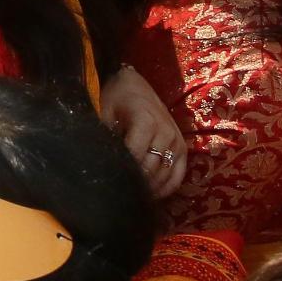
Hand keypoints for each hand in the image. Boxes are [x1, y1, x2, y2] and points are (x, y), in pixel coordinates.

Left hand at [99, 65, 188, 197]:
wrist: (135, 83)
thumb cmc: (117, 97)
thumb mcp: (105, 113)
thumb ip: (106, 137)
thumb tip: (99, 163)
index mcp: (146, 121)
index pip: (135, 156)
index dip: (123, 172)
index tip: (110, 181)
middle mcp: (166, 132)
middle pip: (151, 168)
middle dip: (135, 182)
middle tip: (119, 193)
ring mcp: (177, 141)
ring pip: (165, 175)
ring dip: (150, 188)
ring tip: (133, 197)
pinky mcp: (183, 148)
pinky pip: (178, 175)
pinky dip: (166, 188)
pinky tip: (152, 195)